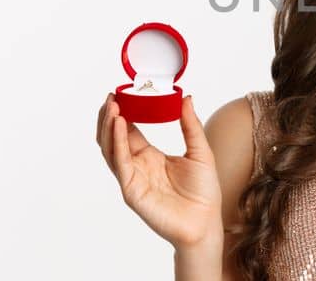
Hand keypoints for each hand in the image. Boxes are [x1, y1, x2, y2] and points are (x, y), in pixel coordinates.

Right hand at [95, 93, 221, 247]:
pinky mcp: (131, 190)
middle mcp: (137, 166)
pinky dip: (118, 143)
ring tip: (112, 106)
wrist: (206, 222)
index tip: (120, 94)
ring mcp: (132, 178)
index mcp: (149, 157)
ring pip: (111, 150)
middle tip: (111, 97)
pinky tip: (120, 125)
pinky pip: (120, 164)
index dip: (122, 113)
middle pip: (113, 138)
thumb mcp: (200, 151)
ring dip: (109, 127)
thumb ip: (190, 125)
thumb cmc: (204, 192)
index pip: (128, 131)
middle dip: (109, 117)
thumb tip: (185, 97)